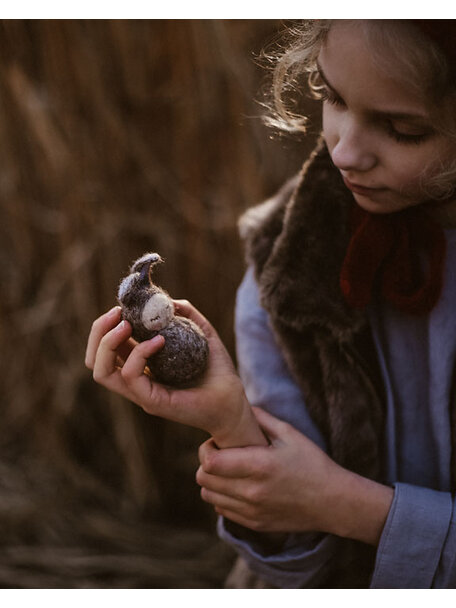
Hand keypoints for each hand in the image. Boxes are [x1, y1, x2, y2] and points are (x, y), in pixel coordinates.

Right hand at [85, 301, 267, 447]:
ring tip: (127, 324)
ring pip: (102, 371)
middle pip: (94, 360)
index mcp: (140, 366)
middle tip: (118, 313)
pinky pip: (131, 377)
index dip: (106, 326)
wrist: (234, 401)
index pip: (106, 350)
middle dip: (99, 332)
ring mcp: (142, 393)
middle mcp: (135, 381)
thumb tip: (168, 301)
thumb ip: (186, 315)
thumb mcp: (202, 334)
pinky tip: (159, 340)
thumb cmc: (217, 371)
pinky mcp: (153, 402)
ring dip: (109, 342)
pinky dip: (139, 353)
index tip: (122, 307)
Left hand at [196, 407, 392, 543]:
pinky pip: (222, 510)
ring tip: (228, 470)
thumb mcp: (289, 433)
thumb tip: (239, 405)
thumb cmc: (312, 463)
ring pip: (209, 496)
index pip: (210, 462)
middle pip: (204, 480)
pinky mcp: (255, 524)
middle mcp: (252, 491)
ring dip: (212, 481)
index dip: (206, 449)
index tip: (217, 442)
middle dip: (206, 463)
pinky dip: (223, 497)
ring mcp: (252, 511)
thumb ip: (261, 418)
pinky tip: (238, 486)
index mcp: (259, 465)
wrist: (333, 501)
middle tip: (221, 454)